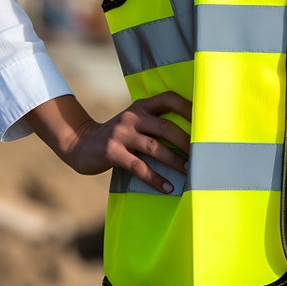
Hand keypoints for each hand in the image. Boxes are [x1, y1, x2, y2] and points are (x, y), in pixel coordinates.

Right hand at [25, 92, 191, 192]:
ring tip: (190, 171)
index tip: (205, 117)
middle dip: (186, 140)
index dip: (186, 106)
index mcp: (141, 106)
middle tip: (202, 153)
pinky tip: (167, 187)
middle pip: (165, 126)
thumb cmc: (118, 136)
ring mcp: (121, 134)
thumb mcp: (134, 122)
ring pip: (154, 147)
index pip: (167, 98)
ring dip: (174, 160)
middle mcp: (132, 117)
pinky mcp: (113, 153)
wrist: (81, 144)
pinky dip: (155, 178)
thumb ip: (154, 123)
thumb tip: (190, 134)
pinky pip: (139, 167)